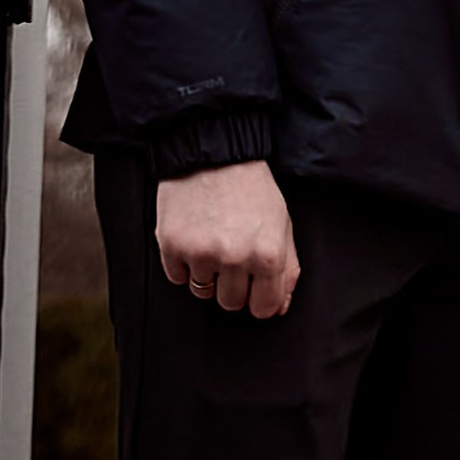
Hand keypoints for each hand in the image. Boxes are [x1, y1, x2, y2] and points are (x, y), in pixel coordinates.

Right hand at [156, 159, 299, 315]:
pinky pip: (177, 277)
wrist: (214, 151)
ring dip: (206, 273)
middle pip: (231, 304)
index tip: (254, 283)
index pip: (264, 308)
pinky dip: (183, 262)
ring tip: (211, 238)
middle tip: (231, 251)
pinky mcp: (173, 247)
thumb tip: (279, 308)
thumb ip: (287, 269)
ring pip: (202, 292)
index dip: (259, 297)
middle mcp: (235, 258)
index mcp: (267, 254)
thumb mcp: (281, 223)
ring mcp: (201, 254)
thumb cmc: (250, 186)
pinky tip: (193, 234)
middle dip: (232, 284)